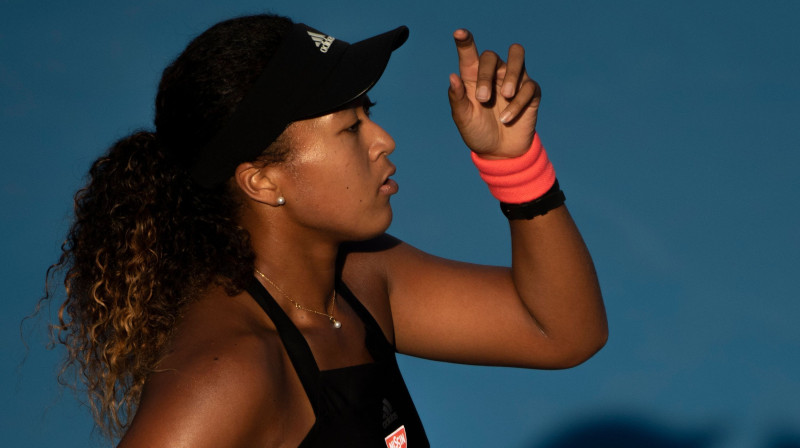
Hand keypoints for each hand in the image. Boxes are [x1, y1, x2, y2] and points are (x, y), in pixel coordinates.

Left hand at [448, 29, 540, 157]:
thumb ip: (457, 99)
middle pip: (491, 56)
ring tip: (505, 95)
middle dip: (486, 76)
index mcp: (473, 77)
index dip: (464, 41)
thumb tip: (452, 77)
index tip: (458, 33)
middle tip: (482, 99)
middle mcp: (493, 73)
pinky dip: (518, 103)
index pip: (469, 53)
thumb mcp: (463, 119)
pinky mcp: (530, 92)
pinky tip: (507, 119)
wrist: (499, 153)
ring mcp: (513, 80)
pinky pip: (529, 87)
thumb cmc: (478, 132)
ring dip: (510, 74)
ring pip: (517, 55)